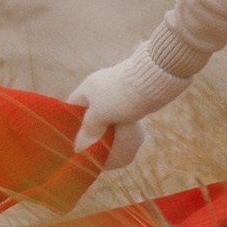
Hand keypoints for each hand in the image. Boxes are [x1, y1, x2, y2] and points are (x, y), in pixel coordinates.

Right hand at [70, 48, 188, 173]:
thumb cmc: (122, 95)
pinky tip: (126, 133)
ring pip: (109, 116)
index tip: (75, 140)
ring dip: (110, 129)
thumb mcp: (100, 114)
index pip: (72, 107)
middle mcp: (101, 88)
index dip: (71, 124)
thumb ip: (88, 130)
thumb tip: (79, 147)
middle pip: (92, 114)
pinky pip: (124, 114)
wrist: (155, 79)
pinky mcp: (133, 96)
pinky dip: (124, 124)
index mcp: (88, 89)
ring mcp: (118, 92)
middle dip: (94, 130)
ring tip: (111, 143)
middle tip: (94, 146)